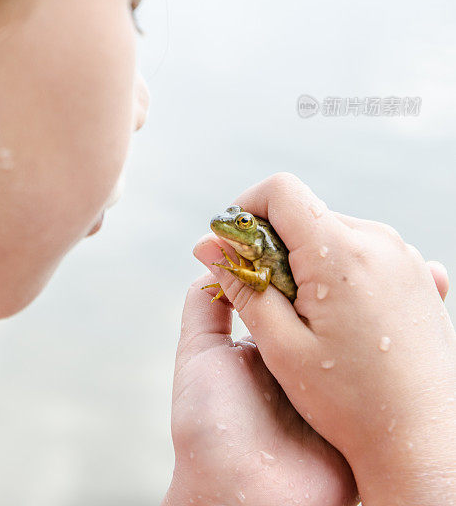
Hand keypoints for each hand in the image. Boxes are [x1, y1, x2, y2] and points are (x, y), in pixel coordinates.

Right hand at [194, 173, 455, 505]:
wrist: (425, 440)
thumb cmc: (352, 403)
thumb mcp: (283, 348)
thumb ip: (242, 286)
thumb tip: (205, 245)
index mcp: (340, 253)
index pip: (280, 190)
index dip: (246, 210)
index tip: (235, 249)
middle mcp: (377, 240)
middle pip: (304, 210)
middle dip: (273, 242)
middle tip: (266, 296)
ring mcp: (402, 254)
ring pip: (332, 231)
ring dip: (307, 258)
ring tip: (308, 315)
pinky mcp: (414, 271)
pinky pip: (363, 249)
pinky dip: (339, 269)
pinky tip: (340, 316)